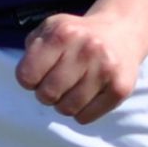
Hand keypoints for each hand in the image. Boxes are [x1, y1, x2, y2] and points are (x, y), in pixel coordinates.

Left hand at [16, 11, 147, 124]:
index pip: (26, 76)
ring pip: (67, 109)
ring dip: (64, 104)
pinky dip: (81, 112)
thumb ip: (32, 49)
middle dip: (46, 94)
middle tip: (56, 84)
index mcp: (63, 33)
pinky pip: (85, 117)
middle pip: (46, 95)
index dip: (29, 79)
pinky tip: (87, 95)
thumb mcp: (50, 29)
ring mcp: (105, 69)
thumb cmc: (76, 36)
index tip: (39, 74)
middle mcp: (86, 49)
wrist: (121, 31)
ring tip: (72, 89)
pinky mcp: (120, 89)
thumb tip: (28, 79)